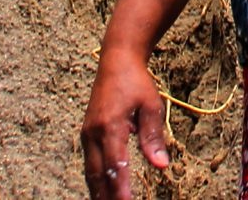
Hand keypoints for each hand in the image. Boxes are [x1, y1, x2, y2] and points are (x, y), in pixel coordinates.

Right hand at [81, 52, 170, 198]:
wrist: (116, 61)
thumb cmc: (136, 83)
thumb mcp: (151, 106)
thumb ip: (153, 136)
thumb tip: (161, 165)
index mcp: (110, 125)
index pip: (114, 164)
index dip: (121, 187)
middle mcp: (93, 132)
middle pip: (97, 174)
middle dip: (108, 196)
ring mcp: (87, 134)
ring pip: (90, 172)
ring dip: (99, 192)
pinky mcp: (86, 134)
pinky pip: (89, 164)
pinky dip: (95, 181)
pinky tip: (103, 193)